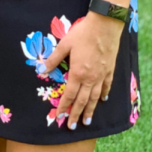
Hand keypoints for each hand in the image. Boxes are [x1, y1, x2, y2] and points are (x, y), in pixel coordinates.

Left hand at [43, 11, 123, 130]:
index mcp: (77, 73)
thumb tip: (41, 69)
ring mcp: (101, 75)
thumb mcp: (65, 44)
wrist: (104, 25)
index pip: (69, 95)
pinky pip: (107, 86)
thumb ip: (54, 59)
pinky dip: (104, 95)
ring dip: (90, 110)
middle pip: (83, 101)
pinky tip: (102, 100)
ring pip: (95, 97)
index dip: (64, 107)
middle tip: (72, 126)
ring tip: (87, 121)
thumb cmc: (82, 33)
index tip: (59, 117)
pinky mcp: (110, 70)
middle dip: (76, 114)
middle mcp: (90, 78)